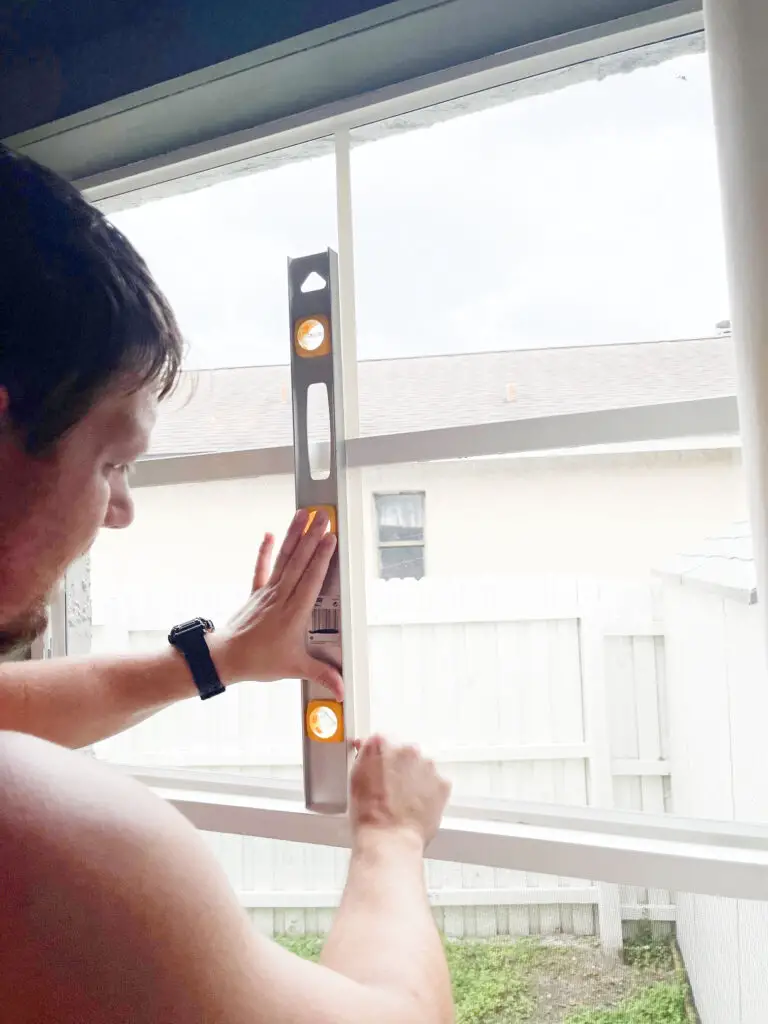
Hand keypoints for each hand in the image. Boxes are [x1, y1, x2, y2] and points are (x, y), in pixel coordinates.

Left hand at [209, 509, 342, 698]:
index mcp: (294, 612)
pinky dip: (265, 550)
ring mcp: (267, 592)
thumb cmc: (258, 661)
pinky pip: (261, 567)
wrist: (225, 658)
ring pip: (284, 558)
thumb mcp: (295, 668)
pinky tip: (270, 533)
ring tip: (303, 515)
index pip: (311, 579)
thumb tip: (342, 689)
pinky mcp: (256, 592)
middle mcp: (281, 597)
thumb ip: (322, 675)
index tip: (330, 538)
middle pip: (300, 561)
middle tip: (324, 516)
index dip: (322, 557)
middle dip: (313, 536)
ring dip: (294, 535)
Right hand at [350, 736, 450, 849]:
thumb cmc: (369, 815)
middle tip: (391, 791)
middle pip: (405, 753)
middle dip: (400, 768)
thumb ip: (365, 758)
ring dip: (416, 779)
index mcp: (382, 745)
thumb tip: (369, 751)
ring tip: (405, 802)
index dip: (380, 757)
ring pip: (422, 768)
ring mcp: (428, 766)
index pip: (382, 742)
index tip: (380, 769)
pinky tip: (417, 807)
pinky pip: (436, 783)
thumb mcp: (355, 779)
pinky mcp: (442, 784)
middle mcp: (408, 750)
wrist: (389, 839)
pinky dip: (429, 792)